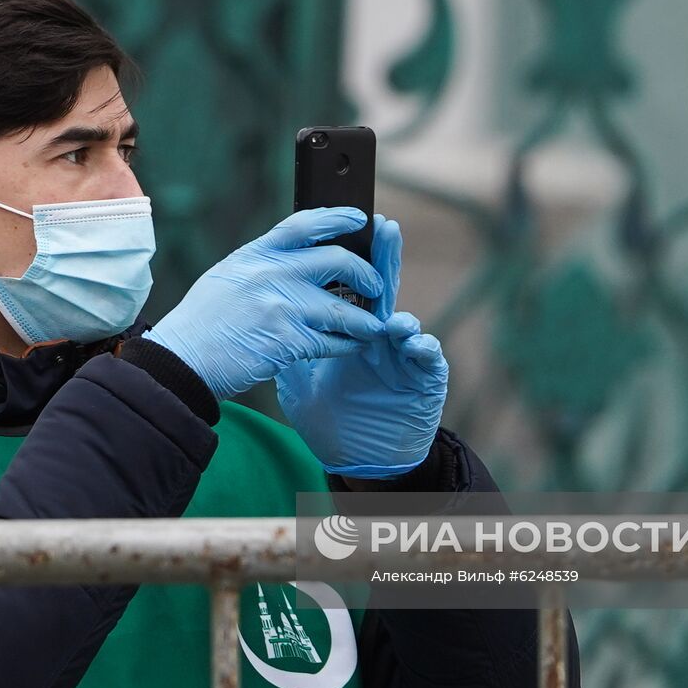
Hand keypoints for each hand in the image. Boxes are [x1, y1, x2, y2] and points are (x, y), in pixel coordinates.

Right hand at [143, 207, 386, 400]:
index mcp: (256, 255)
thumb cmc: (201, 324)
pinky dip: (349, 345)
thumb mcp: (227, 277)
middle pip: (338, 262)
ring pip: (344, 308)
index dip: (337, 218)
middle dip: (366, 274)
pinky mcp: (289, 340)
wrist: (182, 359)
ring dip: (365, 319)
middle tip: (375, 285)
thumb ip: (262, 266)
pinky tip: (353, 346)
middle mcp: (272, 274)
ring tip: (372, 326)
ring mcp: (283, 306)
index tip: (359, 219)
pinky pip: (334, 341)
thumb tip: (296, 261)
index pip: (304, 224)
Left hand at [275, 214, 448, 477]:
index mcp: (351, 332)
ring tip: (391, 307)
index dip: (351, 257)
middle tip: (386, 229)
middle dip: (385, 260)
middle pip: (382, 291)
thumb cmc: (335, 420)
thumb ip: (289, 347)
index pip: (350, 288)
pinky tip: (415, 341)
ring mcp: (403, 357)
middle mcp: (381, 338)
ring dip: (400, 309)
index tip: (348, 227)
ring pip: (406, 323)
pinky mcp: (424, 381)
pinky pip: (428, 360)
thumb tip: (259, 318)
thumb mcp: (301, 383)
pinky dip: (423, 348)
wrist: (360, 461)